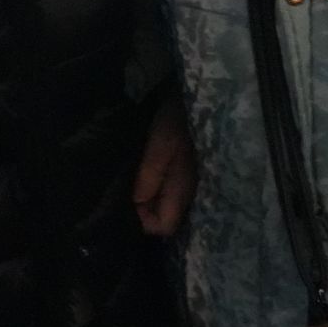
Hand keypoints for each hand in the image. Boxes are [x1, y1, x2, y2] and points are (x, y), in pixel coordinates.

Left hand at [132, 95, 194, 236]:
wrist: (200, 99)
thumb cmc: (177, 120)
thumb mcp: (159, 145)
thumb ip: (148, 177)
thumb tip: (135, 205)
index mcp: (182, 190)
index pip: (164, 226)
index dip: (142, 220)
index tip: (126, 202)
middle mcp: (190, 193)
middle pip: (166, 218)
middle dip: (144, 210)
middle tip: (126, 190)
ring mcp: (191, 184)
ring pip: (167, 205)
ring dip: (149, 198)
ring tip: (134, 181)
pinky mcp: (189, 174)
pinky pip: (170, 192)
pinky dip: (156, 188)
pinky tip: (145, 173)